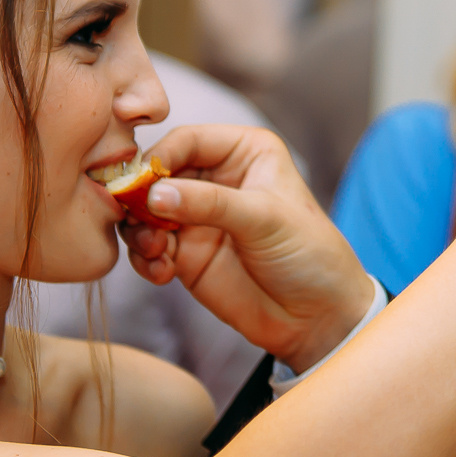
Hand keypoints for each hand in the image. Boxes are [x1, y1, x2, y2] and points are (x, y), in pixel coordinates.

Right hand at [119, 125, 376, 372]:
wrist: (317, 316)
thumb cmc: (309, 253)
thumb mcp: (265, 219)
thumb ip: (209, 204)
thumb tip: (154, 193)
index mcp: (243, 152)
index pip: (187, 140)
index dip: (159, 158)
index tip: (142, 183)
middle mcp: (216, 178)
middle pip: (156, 174)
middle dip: (140, 197)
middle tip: (139, 221)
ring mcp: (197, 217)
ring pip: (144, 211)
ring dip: (139, 231)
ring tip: (156, 251)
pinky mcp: (184, 253)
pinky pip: (147, 248)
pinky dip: (145, 259)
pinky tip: (163, 273)